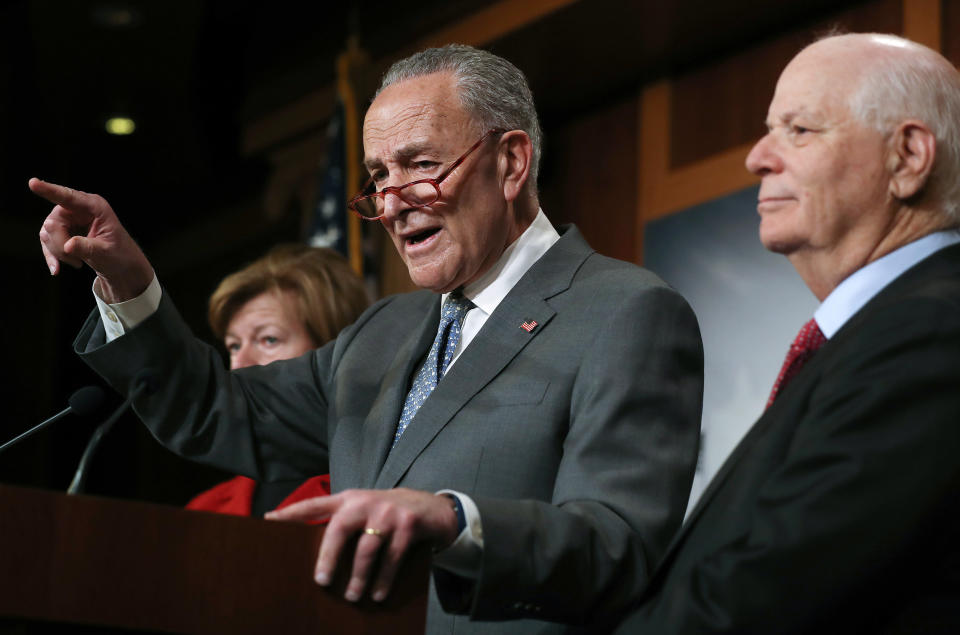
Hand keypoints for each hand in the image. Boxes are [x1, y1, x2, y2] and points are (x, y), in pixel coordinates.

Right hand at [31, 178, 152, 302]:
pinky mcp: (62, 229)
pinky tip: (57, 269)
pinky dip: (52, 255)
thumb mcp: (105, 253)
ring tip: (77, 263)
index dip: (50, 190)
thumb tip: (68, 245)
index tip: (33, 183)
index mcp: (95, 207)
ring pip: (47, 232)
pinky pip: (47, 240)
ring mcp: (69, 217)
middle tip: (76, 262)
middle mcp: (80, 208)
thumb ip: (87, 247)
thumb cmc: (119, 256)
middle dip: (60, 244)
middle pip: (54, 221)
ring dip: (58, 252)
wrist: (121, 266)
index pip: (69, 197)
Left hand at [265, 488, 458, 601]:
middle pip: (339, 527)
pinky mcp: (408, 525)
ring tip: (353, 597)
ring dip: (359, 577)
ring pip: (367, 549)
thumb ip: (344, 523)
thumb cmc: (388, 515)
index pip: (315, 504)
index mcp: (348, 499)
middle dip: (328, 556)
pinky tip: (378, 594)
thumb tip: (318, 557)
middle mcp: (365, 502)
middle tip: (322, 581)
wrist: (432, 507)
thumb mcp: (365, 511)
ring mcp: (388, 512)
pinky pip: (392, 557)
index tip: (269, 520)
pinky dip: (384, 579)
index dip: (292, 511)